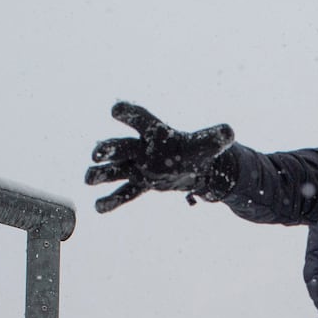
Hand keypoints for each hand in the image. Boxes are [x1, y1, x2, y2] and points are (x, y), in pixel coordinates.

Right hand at [85, 102, 235, 212]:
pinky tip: (98, 208)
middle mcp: (142, 149)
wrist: (193, 168)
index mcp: (156, 133)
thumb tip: (229, 132)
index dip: (129, 114)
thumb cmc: (197, 151)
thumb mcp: (208, 144)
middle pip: (122, 146)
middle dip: (109, 149)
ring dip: (102, 174)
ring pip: (116, 170)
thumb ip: (215, 137)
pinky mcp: (140, 184)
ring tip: (88, 179)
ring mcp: (138, 167)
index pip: (141, 119)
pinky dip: (112, 201)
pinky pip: (124, 193)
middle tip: (96, 152)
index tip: (116, 109)